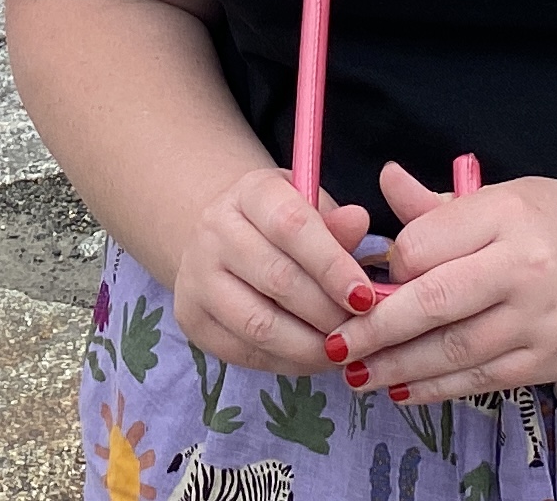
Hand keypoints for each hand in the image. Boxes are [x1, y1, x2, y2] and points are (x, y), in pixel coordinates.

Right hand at [169, 167, 374, 375]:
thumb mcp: (311, 210)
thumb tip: (359, 222)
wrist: (224, 241)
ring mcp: (196, 276)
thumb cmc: (282, 226)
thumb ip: (336, 224)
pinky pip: (244, 352)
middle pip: (276, 278)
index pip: (291, 226)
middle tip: (360, 331)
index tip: (364, 297)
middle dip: (326, 312)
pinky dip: (287, 362)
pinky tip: (313, 358)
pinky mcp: (191, 317)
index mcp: (250, 193)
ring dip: (308, 346)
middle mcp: (214, 230)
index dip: (331, 265)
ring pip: (258, 323)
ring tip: (342, 350)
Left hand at [330, 164, 556, 403]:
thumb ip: (442, 205)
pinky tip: (403, 389)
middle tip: (336, 343)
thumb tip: (385, 179)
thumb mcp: (508, 195)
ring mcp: (535, 321)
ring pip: (451, 351)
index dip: (388, 266)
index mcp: (506, 215)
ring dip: (396, 368)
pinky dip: (436, 388)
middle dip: (375, 329)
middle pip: (432, 303)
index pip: (424, 245)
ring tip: (357, 374)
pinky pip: (478, 379)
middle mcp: (521, 268)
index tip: (366, 278)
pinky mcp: (545, 361)